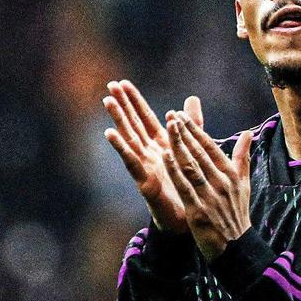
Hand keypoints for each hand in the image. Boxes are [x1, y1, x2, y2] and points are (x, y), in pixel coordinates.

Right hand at [102, 79, 203, 234]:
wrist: (190, 217)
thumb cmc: (187, 184)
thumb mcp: (192, 148)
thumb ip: (191, 125)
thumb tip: (191, 99)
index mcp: (161, 145)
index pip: (145, 118)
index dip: (135, 101)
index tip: (123, 83)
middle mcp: (150, 154)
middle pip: (134, 125)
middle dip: (123, 105)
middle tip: (111, 85)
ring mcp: (146, 167)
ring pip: (130, 139)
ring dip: (119, 120)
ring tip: (108, 102)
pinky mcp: (145, 182)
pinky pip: (132, 162)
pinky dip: (122, 147)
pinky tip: (110, 133)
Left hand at [161, 110, 251, 260]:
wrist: (236, 246)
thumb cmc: (237, 213)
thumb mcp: (244, 184)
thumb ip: (243, 157)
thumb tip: (248, 134)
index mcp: (230, 174)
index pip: (210, 146)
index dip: (195, 130)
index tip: (182, 115)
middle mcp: (221, 182)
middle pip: (200, 152)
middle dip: (185, 132)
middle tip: (171, 114)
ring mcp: (210, 195)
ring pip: (191, 165)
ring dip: (179, 145)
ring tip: (168, 128)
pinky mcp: (198, 210)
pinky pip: (185, 186)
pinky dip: (175, 170)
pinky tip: (165, 156)